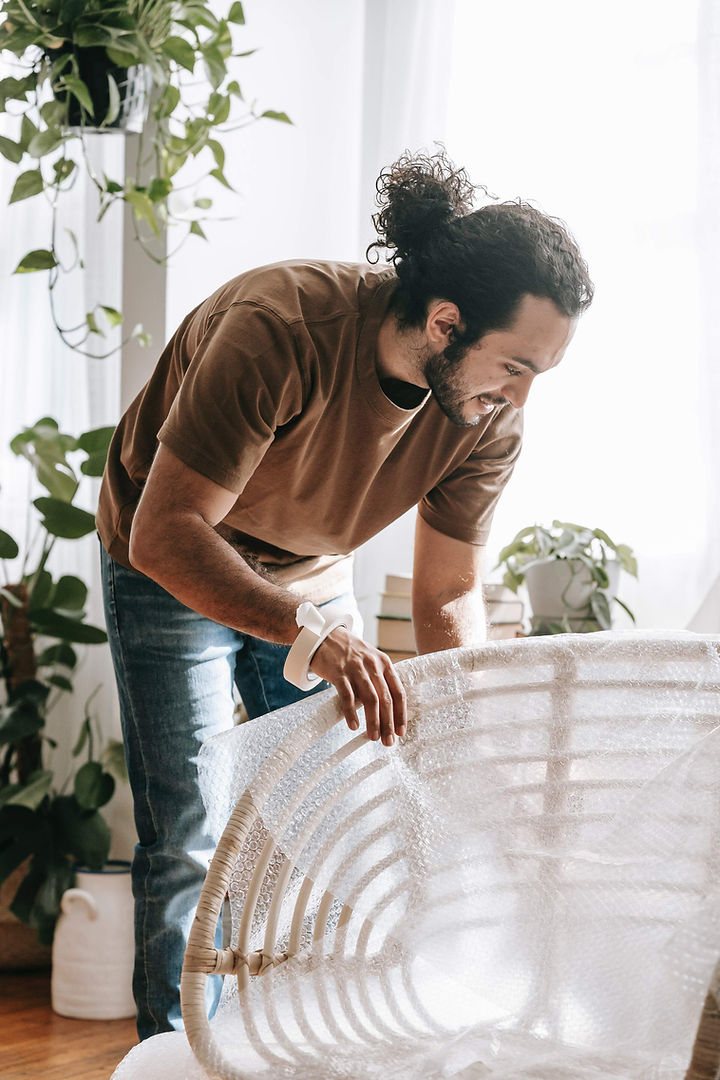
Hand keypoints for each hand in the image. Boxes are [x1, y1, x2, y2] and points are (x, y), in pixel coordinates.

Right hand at [309, 627, 406, 744]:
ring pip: (369, 699)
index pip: (398, 692)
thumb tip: (388, 709)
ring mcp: (355, 668)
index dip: (401, 714)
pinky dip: (351, 712)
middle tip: (389, 742)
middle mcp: (372, 665)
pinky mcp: (338, 672)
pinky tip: (354, 725)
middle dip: (389, 723)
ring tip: (373, 738)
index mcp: (384, 663)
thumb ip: (380, 679)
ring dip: (373, 721)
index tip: (401, 732)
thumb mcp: (370, 659)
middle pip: (385, 699)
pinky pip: (347, 695)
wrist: (324, 634)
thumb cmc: (350, 652)